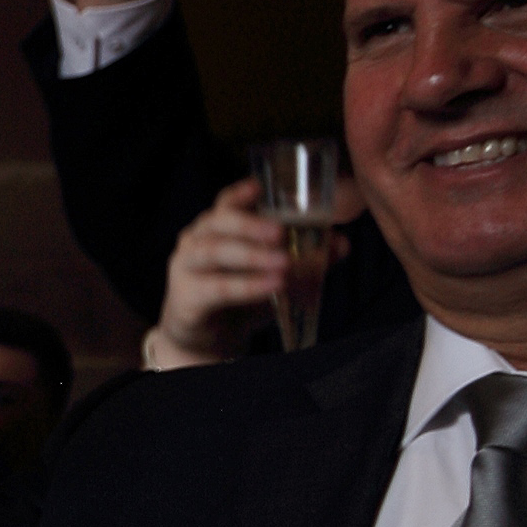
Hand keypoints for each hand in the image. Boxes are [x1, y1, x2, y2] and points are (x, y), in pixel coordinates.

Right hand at [150, 177, 309, 367]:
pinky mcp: (186, 296)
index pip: (225, 202)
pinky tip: (271, 285)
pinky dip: (245, 285)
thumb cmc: (240, 298)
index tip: (260, 188)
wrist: (209, 338)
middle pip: (217, 222)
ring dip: (251, 255)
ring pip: (214, 252)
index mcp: (218, 227)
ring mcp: (186, 267)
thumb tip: (341, 244)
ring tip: (284, 263)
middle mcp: (196, 240)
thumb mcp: (276, 275)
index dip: (240, 193)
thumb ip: (307, 259)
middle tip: (280, 233)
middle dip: (250, 224)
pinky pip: (215, 287)